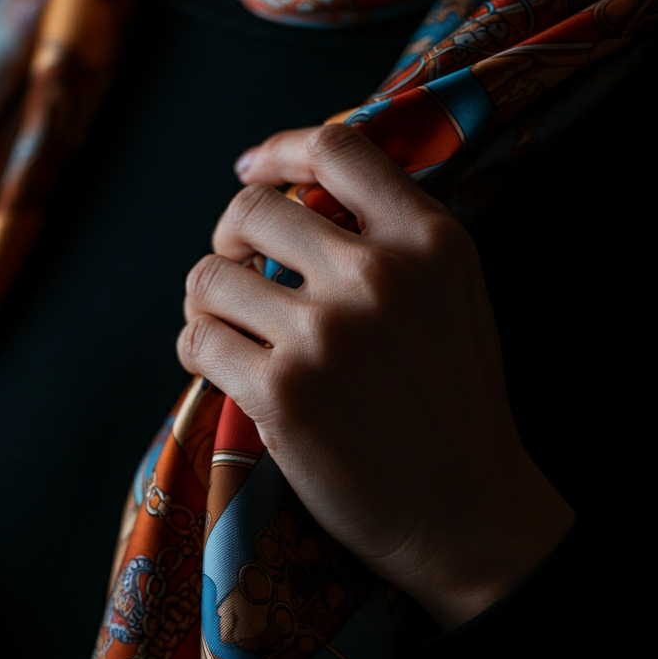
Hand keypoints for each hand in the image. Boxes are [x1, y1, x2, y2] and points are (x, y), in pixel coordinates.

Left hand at [177, 124, 573, 629]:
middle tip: (233, 271)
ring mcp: (326, 334)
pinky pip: (197, 341)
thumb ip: (391, 240)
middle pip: (252, 211)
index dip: (278, 151)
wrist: (462, 510)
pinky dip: (195, 350)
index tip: (250, 170)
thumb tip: (295, 200)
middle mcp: (377, 275)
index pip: (336, 149)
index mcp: (429, 240)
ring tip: (224, 329)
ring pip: (210, 277)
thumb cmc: (451, 406)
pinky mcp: (282, 393)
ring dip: (205, 303)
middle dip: (227, 239)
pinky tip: (216, 368)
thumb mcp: (451, 297)